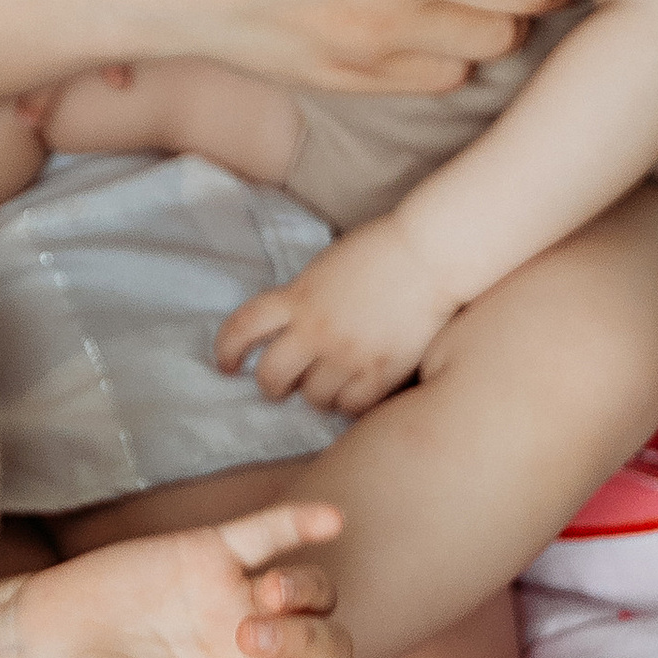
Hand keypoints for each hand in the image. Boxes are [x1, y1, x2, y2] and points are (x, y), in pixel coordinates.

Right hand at [0, 502, 351, 657]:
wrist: (32, 654)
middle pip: (329, 650)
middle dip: (307, 645)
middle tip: (248, 642)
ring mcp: (238, 602)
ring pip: (313, 593)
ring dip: (305, 592)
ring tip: (262, 596)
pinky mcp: (210, 555)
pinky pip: (269, 532)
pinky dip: (301, 521)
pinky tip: (330, 520)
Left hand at [214, 218, 460, 414]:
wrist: (431, 253)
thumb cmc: (383, 251)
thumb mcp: (326, 268)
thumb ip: (303, 299)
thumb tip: (291, 328)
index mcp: (297, 297)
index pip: (242, 328)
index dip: (227, 351)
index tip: (227, 365)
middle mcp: (315, 329)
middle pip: (271, 376)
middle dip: (273, 385)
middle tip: (283, 386)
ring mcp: (347, 353)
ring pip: (313, 398)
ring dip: (317, 395)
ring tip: (330, 386)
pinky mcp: (381, 371)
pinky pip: (351, 407)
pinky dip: (350, 404)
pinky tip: (356, 393)